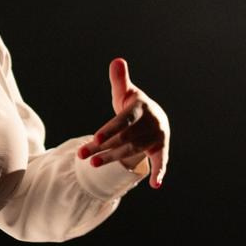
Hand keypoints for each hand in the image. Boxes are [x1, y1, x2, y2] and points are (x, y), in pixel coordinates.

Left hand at [79, 59, 169, 186]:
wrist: (156, 118)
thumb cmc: (134, 106)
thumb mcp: (127, 93)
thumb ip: (120, 80)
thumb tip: (116, 60)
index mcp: (142, 108)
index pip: (123, 120)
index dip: (110, 130)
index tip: (95, 138)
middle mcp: (151, 123)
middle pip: (124, 138)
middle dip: (103, 147)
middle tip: (83, 155)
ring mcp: (157, 137)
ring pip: (133, 151)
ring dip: (113, 158)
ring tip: (93, 164)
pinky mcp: (162, 149)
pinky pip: (162, 162)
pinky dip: (160, 173)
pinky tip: (155, 184)